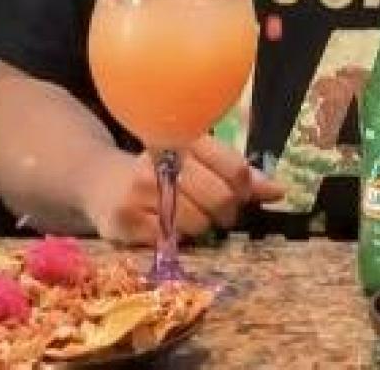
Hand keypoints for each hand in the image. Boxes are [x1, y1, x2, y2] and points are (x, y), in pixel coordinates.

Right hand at [81, 137, 286, 245]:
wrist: (101, 182)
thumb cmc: (162, 172)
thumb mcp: (198, 162)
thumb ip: (237, 174)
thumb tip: (279, 191)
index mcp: (186, 138)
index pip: (234, 168)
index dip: (246, 189)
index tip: (241, 196)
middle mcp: (162, 160)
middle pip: (220, 197)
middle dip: (227, 212)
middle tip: (220, 214)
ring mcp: (140, 190)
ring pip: (198, 223)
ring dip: (202, 227)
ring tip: (189, 218)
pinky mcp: (125, 221)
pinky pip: (171, 241)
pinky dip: (176, 239)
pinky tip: (166, 227)